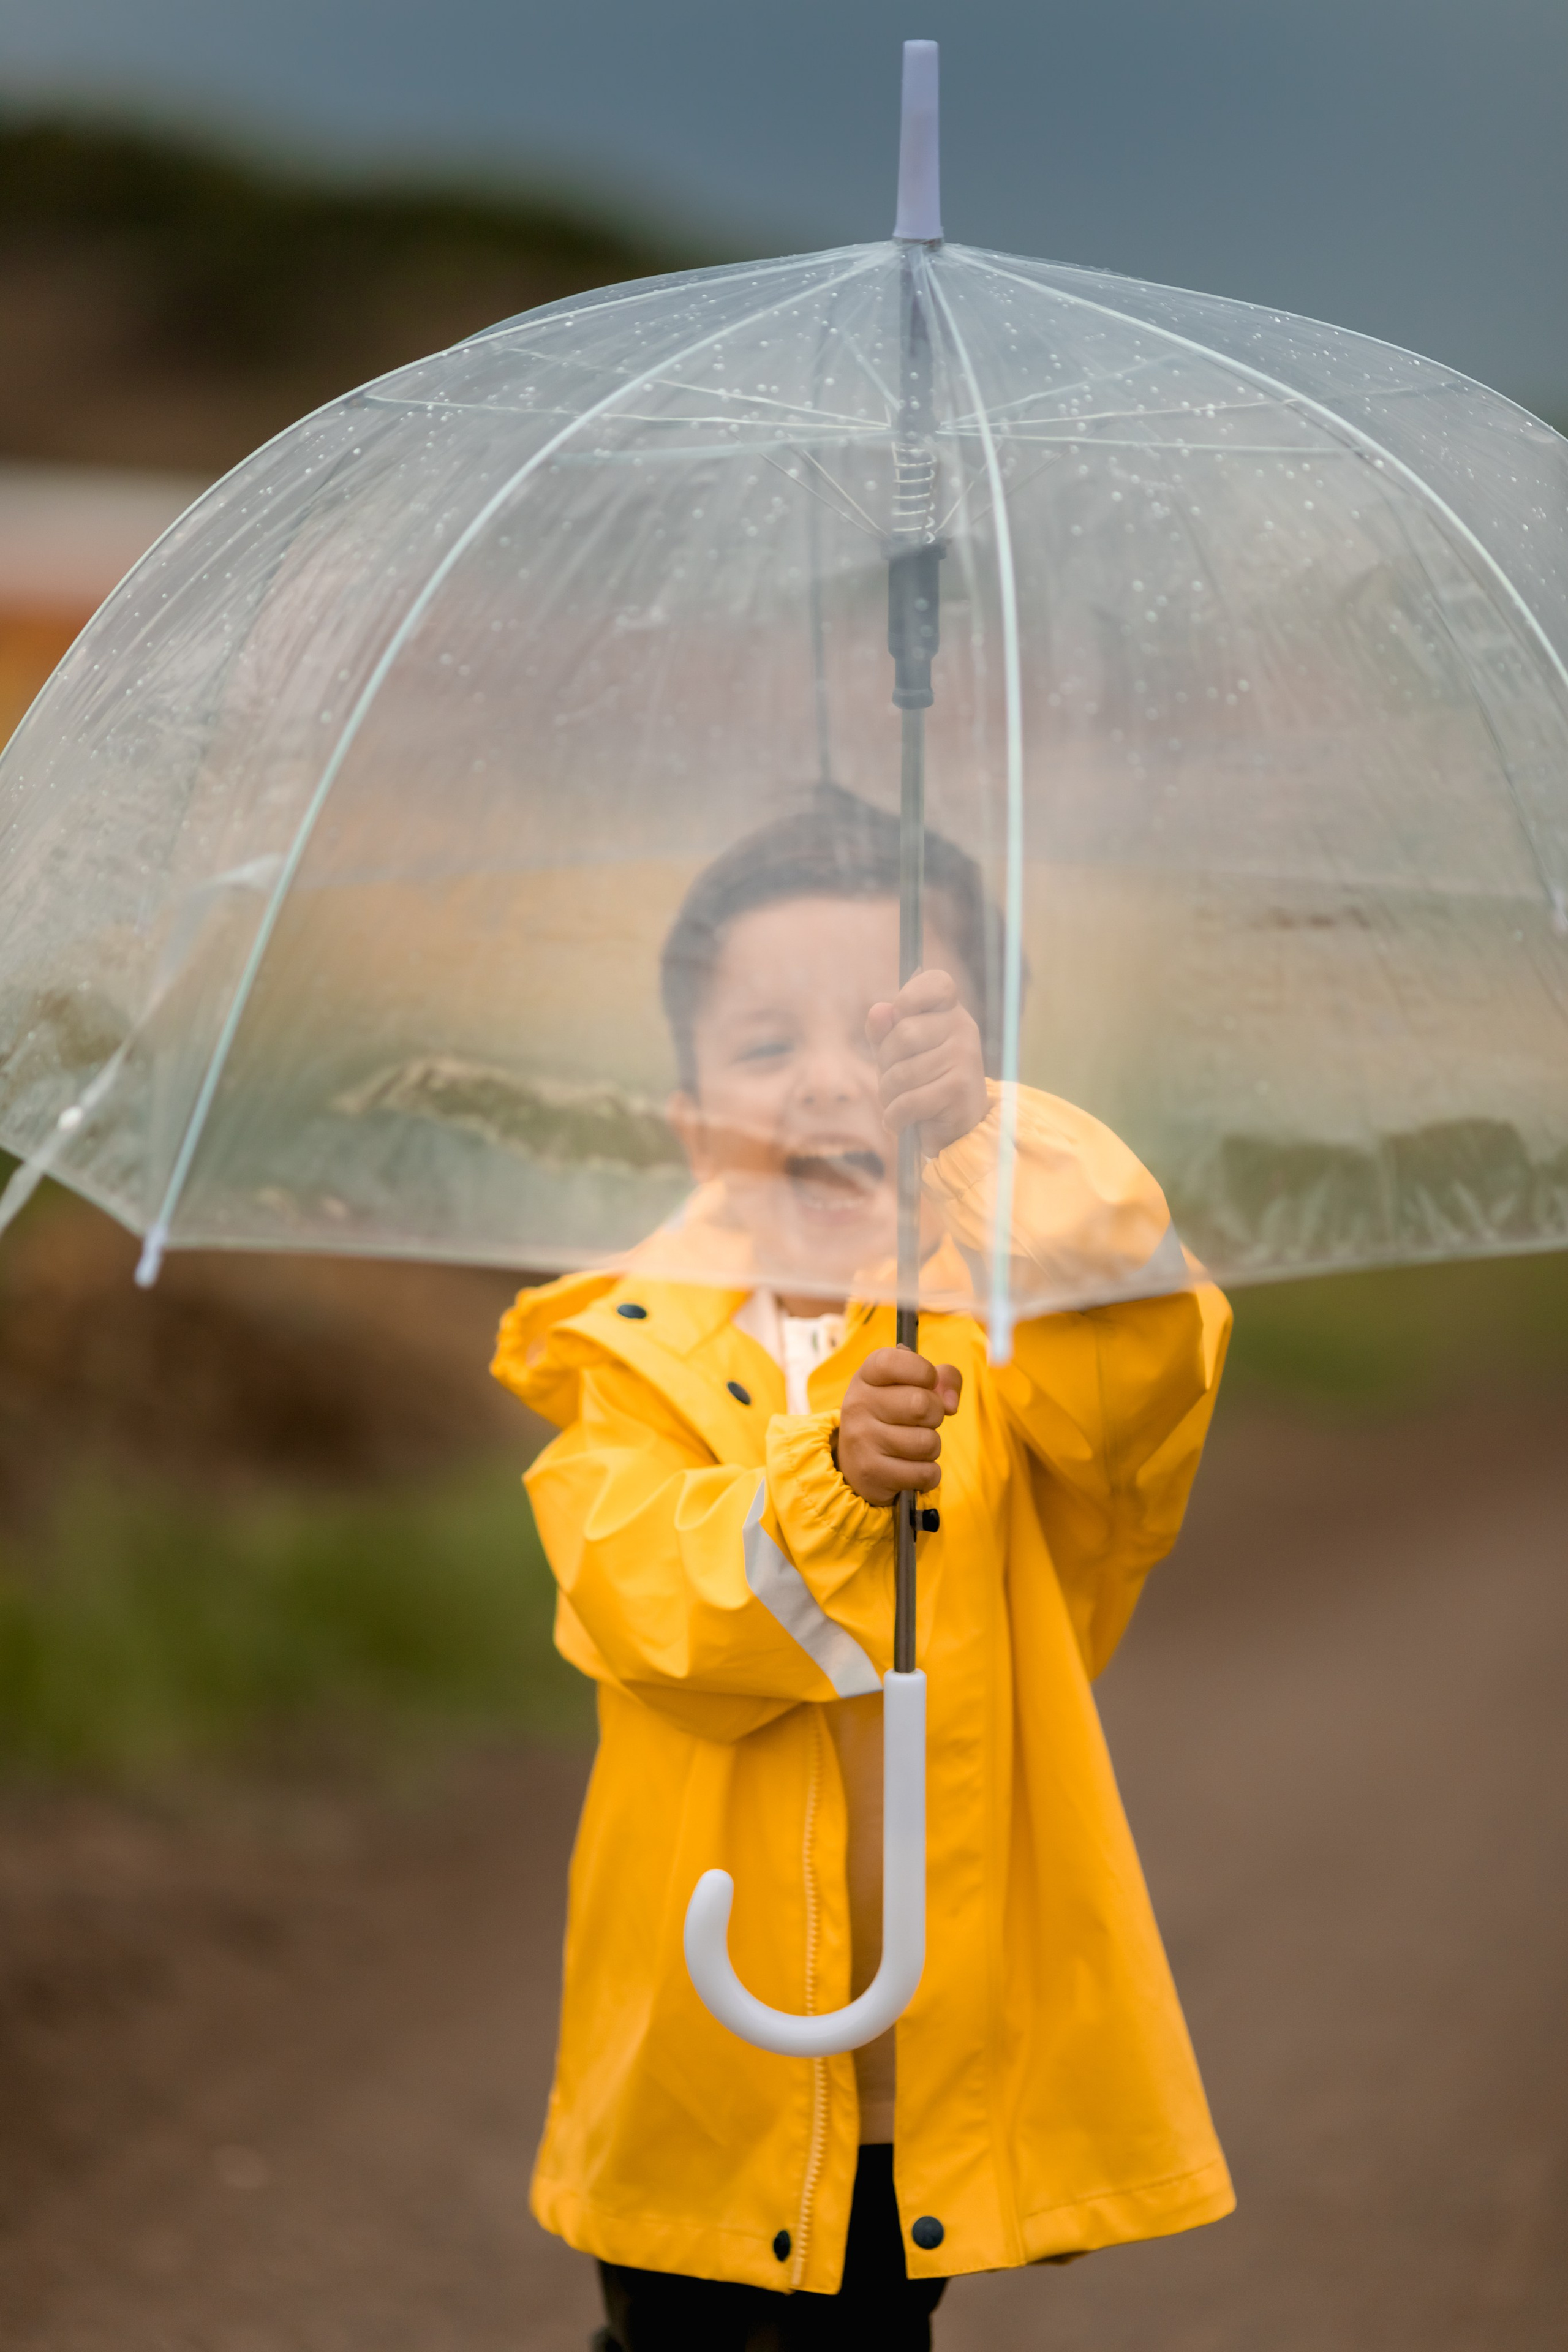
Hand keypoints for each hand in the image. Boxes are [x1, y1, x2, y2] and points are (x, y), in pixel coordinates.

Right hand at [835, 1346, 962, 1505]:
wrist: (859, 1463)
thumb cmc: (895, 1415)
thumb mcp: (912, 1386)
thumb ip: (944, 1379)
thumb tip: (951, 1404)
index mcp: (866, 1377)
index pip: (893, 1362)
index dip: (922, 1371)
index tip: (927, 1382)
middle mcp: (857, 1405)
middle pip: (921, 1404)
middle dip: (936, 1415)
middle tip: (922, 1421)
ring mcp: (861, 1440)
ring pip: (927, 1442)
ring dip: (932, 1447)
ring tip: (914, 1446)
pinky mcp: (871, 1473)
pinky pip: (925, 1473)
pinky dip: (928, 1474)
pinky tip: (911, 1469)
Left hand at [866, 968, 988, 1155]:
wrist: (955, 1130)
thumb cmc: (921, 1083)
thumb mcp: (896, 1053)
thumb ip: (883, 1030)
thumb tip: (879, 1010)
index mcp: (949, 1011)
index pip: (937, 981)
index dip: (910, 995)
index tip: (900, 1015)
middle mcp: (963, 1028)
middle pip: (903, 1034)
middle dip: (886, 1064)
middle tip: (895, 1079)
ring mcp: (966, 1057)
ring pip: (902, 1073)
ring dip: (888, 1095)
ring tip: (899, 1102)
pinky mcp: (960, 1089)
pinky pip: (908, 1101)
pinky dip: (894, 1116)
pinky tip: (900, 1120)